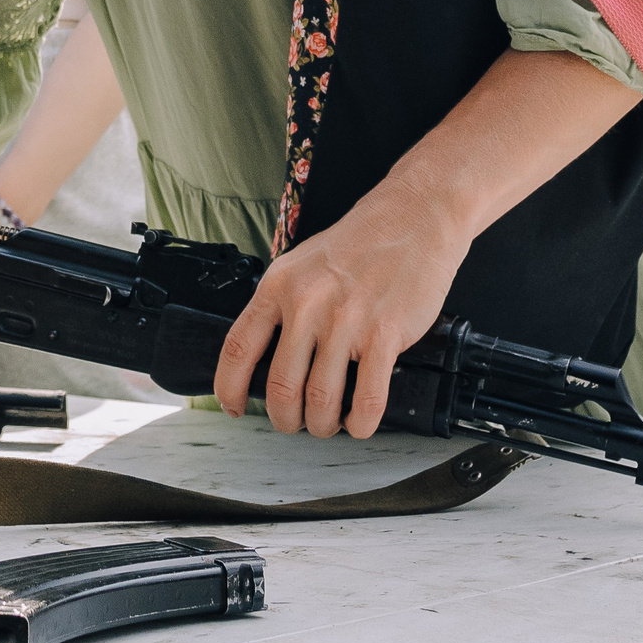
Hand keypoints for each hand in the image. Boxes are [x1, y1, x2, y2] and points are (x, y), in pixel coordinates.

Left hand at [213, 181, 461, 439]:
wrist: (413, 218)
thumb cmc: (358, 244)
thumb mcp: (301, 265)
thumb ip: (281, 306)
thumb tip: (264, 357)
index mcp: (279, 286)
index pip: (238, 348)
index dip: (230, 388)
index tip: (234, 408)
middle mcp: (307, 305)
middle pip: (281, 386)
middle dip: (285, 418)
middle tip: (294, 423)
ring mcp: (346, 321)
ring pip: (321, 399)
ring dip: (323, 424)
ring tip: (328, 424)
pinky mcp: (384, 334)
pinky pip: (368, 398)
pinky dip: (361, 422)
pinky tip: (359, 423)